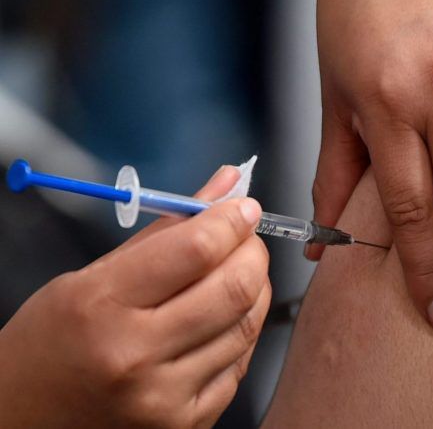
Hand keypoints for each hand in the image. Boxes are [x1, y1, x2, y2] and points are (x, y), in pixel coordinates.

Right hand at [0, 168, 271, 427]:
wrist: (20, 422)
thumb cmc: (52, 342)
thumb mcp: (90, 276)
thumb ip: (167, 230)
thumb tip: (228, 184)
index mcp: (101, 306)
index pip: (196, 250)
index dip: (232, 219)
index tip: (243, 207)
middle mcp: (134, 356)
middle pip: (235, 287)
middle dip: (252, 251)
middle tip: (244, 238)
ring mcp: (162, 399)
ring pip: (247, 324)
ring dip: (254, 288)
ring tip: (232, 274)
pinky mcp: (183, 426)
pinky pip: (239, 364)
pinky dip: (240, 332)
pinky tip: (219, 321)